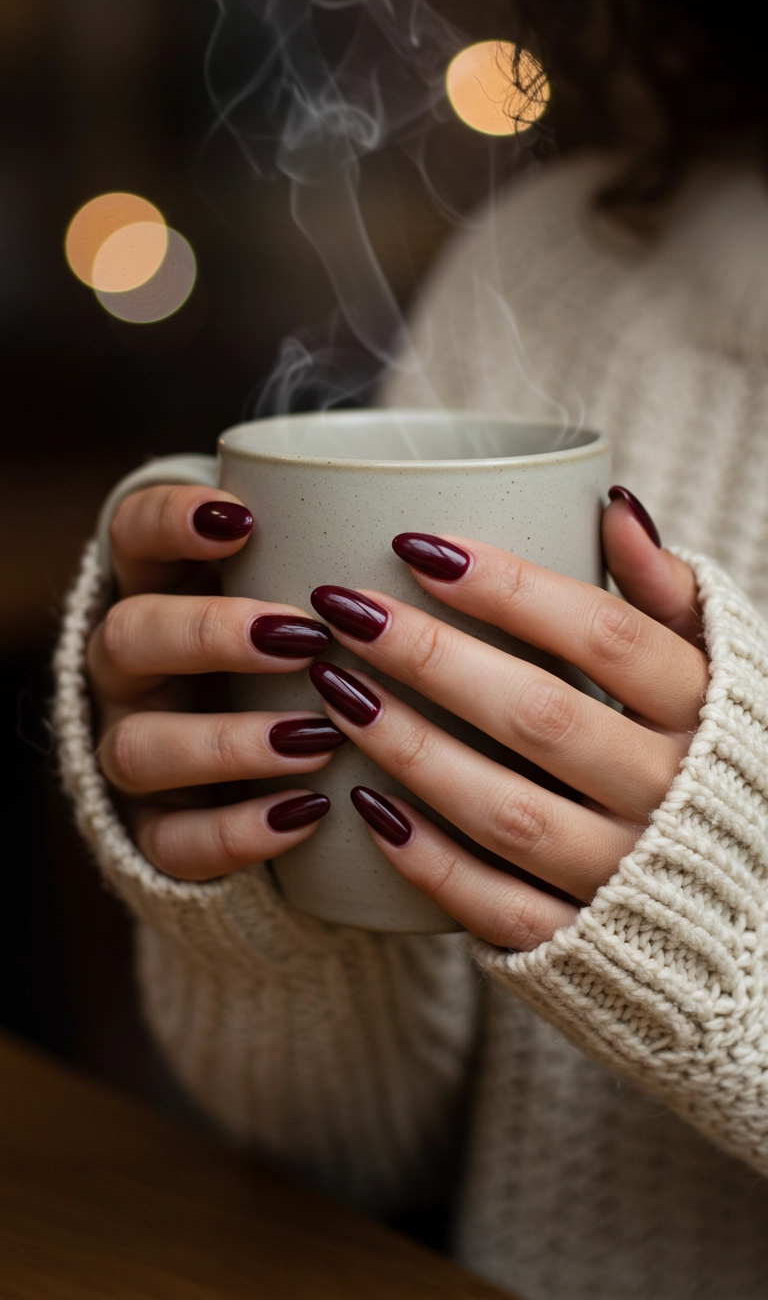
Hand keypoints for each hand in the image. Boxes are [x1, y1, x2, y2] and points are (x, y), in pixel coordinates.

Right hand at [87, 484, 344, 880]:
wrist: (251, 774)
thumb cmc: (298, 659)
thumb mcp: (304, 602)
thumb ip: (339, 571)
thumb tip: (446, 540)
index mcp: (159, 592)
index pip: (133, 534)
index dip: (172, 521)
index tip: (243, 520)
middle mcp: (131, 671)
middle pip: (130, 636)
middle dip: (212, 634)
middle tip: (304, 639)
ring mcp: (132, 751)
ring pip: (138, 747)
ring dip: (228, 742)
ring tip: (317, 740)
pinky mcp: (152, 833)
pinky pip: (171, 842)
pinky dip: (237, 832)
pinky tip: (305, 814)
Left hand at [307, 489, 709, 948]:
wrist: (750, 909)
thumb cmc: (711, 758)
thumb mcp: (716, 669)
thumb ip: (666, 591)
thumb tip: (612, 502)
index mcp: (701, 713)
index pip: (603, 636)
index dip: (509, 589)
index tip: (416, 545)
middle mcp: (666, 794)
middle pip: (540, 715)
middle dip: (432, 657)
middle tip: (345, 611)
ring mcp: (622, 874)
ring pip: (504, 810)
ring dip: (412, 748)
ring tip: (335, 691)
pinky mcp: (579, 941)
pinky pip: (495, 906)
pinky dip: (428, 861)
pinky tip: (364, 806)